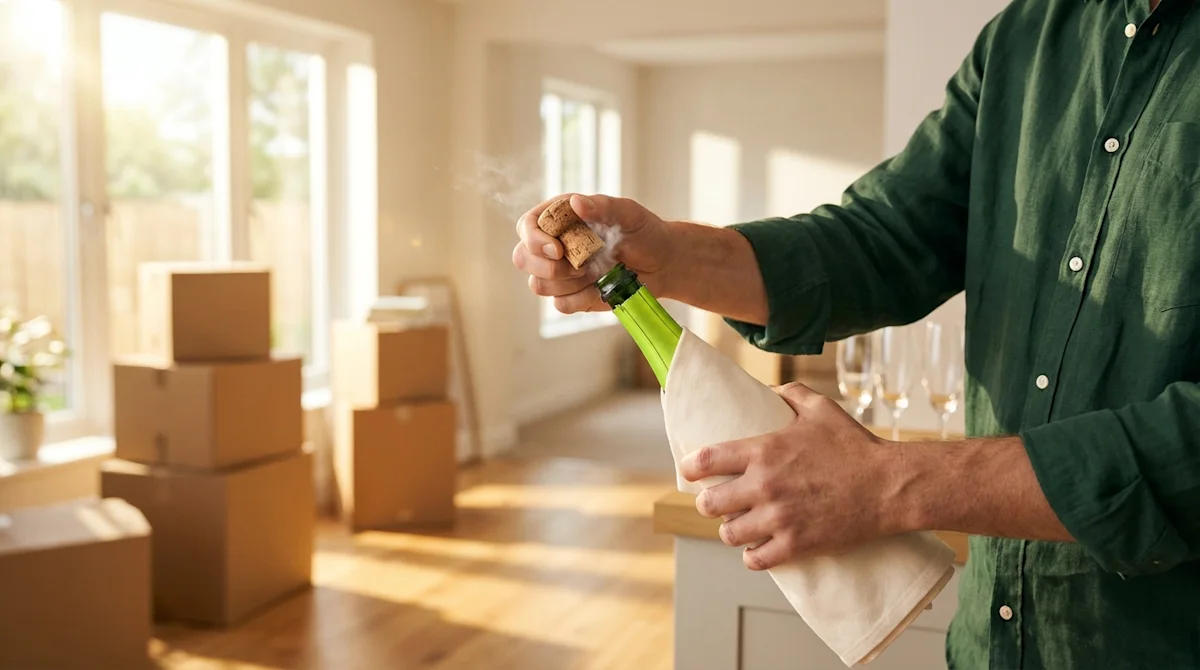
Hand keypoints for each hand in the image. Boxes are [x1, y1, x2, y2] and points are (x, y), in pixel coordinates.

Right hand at [512, 194, 674, 313]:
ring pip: (538, 285)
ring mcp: (561, 273)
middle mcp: (554, 245)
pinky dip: (580, 300)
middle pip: (522, 258)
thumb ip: (602, 206)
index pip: (527, 226)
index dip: (534, 239)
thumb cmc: (645, 232)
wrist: (663, 264)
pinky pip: (560, 305)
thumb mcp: (629, 213)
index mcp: (561, 218)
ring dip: (566, 283)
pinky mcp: (572, 296)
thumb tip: (575, 203)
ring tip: (595, 273)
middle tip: (578, 266)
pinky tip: (600, 289)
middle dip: (545, 267)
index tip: (558, 249)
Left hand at [678, 383, 904, 570]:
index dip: (689, 469)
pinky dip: (753, 556)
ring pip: (729, 535)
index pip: (705, 460)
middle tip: (717, 502)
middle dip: (708, 503)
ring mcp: (779, 518)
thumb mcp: (821, 409)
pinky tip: (757, 550)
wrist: (889, 485)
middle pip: (708, 504)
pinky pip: (756, 560)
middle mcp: (764, 486)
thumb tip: (770, 390)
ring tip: (738, 526)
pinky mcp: (796, 545)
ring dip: (731, 531)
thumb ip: (791, 394)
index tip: (689, 472)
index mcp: (763, 451)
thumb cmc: (855, 446)